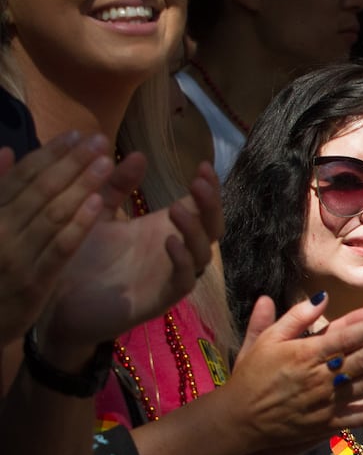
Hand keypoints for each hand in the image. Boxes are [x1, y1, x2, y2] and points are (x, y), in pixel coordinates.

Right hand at [0, 132, 119, 348]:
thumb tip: (5, 151)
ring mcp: (16, 256)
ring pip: (52, 213)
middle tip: (99, 140)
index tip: (76, 134)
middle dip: (71, 162)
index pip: (22, 176)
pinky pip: (60, 248)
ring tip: (106, 162)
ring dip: (81, 185)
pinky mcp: (34, 281)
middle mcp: (0, 229)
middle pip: (40, 189)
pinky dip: (79, 224)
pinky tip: (99, 203)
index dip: (50, 153)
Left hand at [39, 156, 219, 354]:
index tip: (202, 164)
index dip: (208, 187)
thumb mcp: (96, 211)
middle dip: (211, 204)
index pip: (200, 206)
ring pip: (203, 253)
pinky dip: (182, 261)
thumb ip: (116, 186)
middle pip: (212, 227)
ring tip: (176, 209)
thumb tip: (139, 154)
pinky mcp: (161, 298)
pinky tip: (169, 242)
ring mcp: (170, 275)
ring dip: (195, 230)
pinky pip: (184, 280)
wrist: (58, 301)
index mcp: (163, 228)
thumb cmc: (79, 256)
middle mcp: (174, 251)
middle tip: (199, 183)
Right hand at [225, 295, 362, 454]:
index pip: (346, 338)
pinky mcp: (327, 424)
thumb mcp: (266, 340)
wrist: (239, 419)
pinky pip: (359, 417)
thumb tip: (322, 296)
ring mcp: (326, 403)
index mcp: (305, 355)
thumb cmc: (251, 375)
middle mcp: (320, 379)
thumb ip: (295, 317)